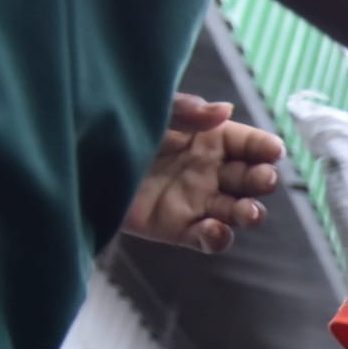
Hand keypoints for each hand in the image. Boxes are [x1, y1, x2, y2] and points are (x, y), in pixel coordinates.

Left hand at [123, 95, 283, 253]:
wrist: (74, 162)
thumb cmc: (113, 127)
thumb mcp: (150, 110)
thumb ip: (185, 110)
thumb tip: (225, 110)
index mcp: (209, 138)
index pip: (250, 143)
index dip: (265, 147)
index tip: (272, 151)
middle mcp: (209, 170)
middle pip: (251, 179)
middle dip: (263, 180)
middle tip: (262, 179)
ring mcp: (195, 201)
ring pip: (237, 211)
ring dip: (250, 213)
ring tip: (248, 213)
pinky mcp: (177, 228)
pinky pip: (207, 238)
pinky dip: (217, 238)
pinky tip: (214, 230)